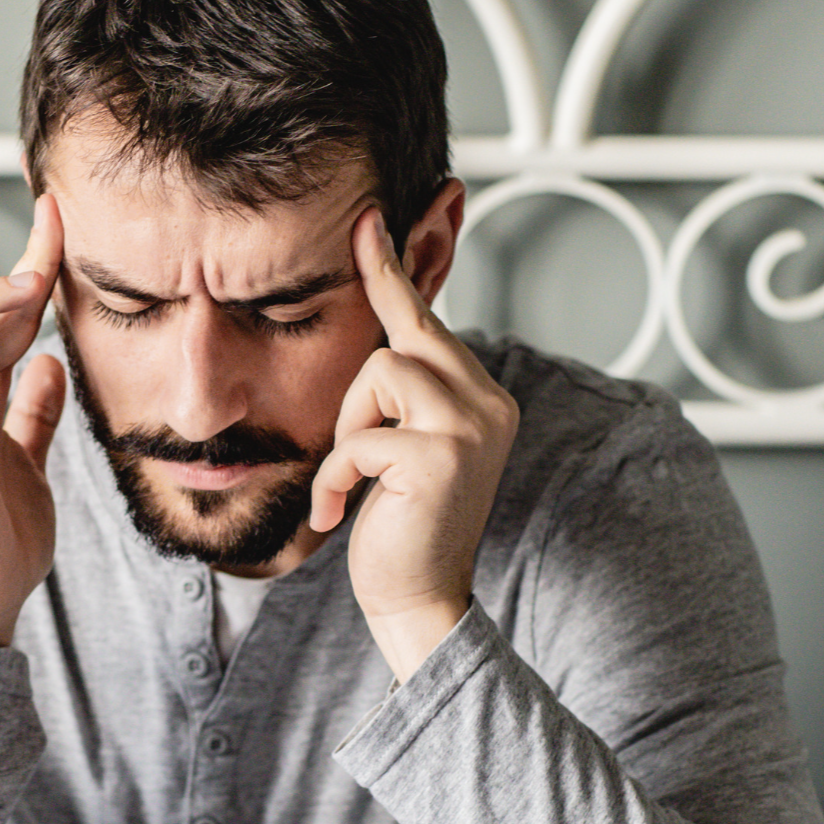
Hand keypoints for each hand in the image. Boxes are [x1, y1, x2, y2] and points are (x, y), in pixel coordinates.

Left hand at [310, 207, 518, 681]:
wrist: (416, 601)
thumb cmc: (399, 527)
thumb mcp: (403, 449)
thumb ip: (404, 397)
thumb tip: (378, 347)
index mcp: (483, 397)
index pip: (431, 323)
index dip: (395, 273)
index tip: (370, 223)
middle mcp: (489, 402)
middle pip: (403, 337)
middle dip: (357, 388)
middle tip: (342, 418)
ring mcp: (471, 427)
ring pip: (378, 374)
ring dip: (346, 431)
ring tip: (349, 482)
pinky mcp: (439, 457)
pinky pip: (358, 436)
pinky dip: (335, 476)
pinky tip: (338, 512)